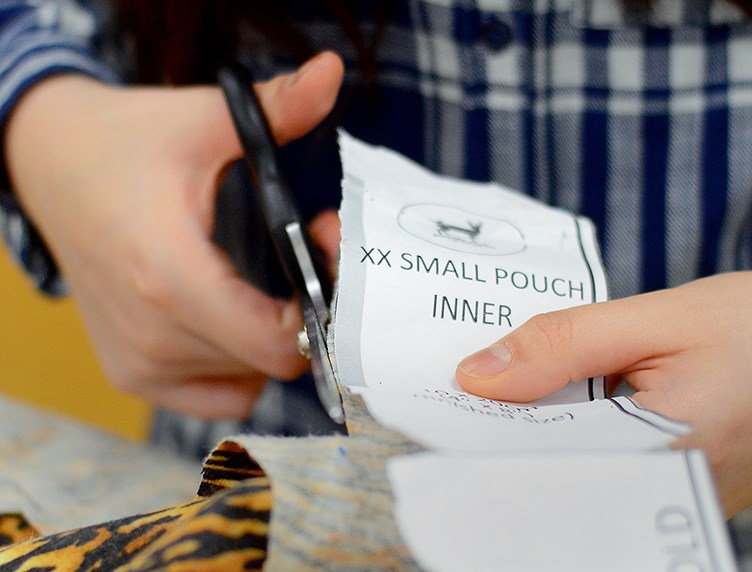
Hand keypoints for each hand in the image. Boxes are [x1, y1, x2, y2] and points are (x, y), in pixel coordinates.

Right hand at [5, 52, 343, 418]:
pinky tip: (228, 316)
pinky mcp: (133, 375)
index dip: (318, 308)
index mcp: (171, 277)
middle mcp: (152, 335)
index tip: (318, 257)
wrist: (51, 168)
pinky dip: (236, 364)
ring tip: (254, 278)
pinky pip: (218, 394)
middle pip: (271, 359)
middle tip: (298, 255)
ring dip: (266, 336)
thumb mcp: (204, 119)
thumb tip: (331, 72)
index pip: (277, 344)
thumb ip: (277, 107)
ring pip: (248, 377)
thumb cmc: (128, 145)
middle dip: (301, 311)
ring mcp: (139, 363)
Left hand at [456, 268, 751, 516]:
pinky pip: (602, 466)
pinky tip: (553, 400)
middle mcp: (670, 497)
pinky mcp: (677, 486)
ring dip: (535, 430)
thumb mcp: (659, 318)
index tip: (439, 412)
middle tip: (464, 390)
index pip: (543, 468)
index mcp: (667, 459)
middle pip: (552, 477)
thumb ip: (563, 344)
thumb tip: (477, 374)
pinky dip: (570, 433)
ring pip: (574, 474)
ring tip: (501, 389)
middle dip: (504, 434)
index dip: (482, 439)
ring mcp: (676, 500)